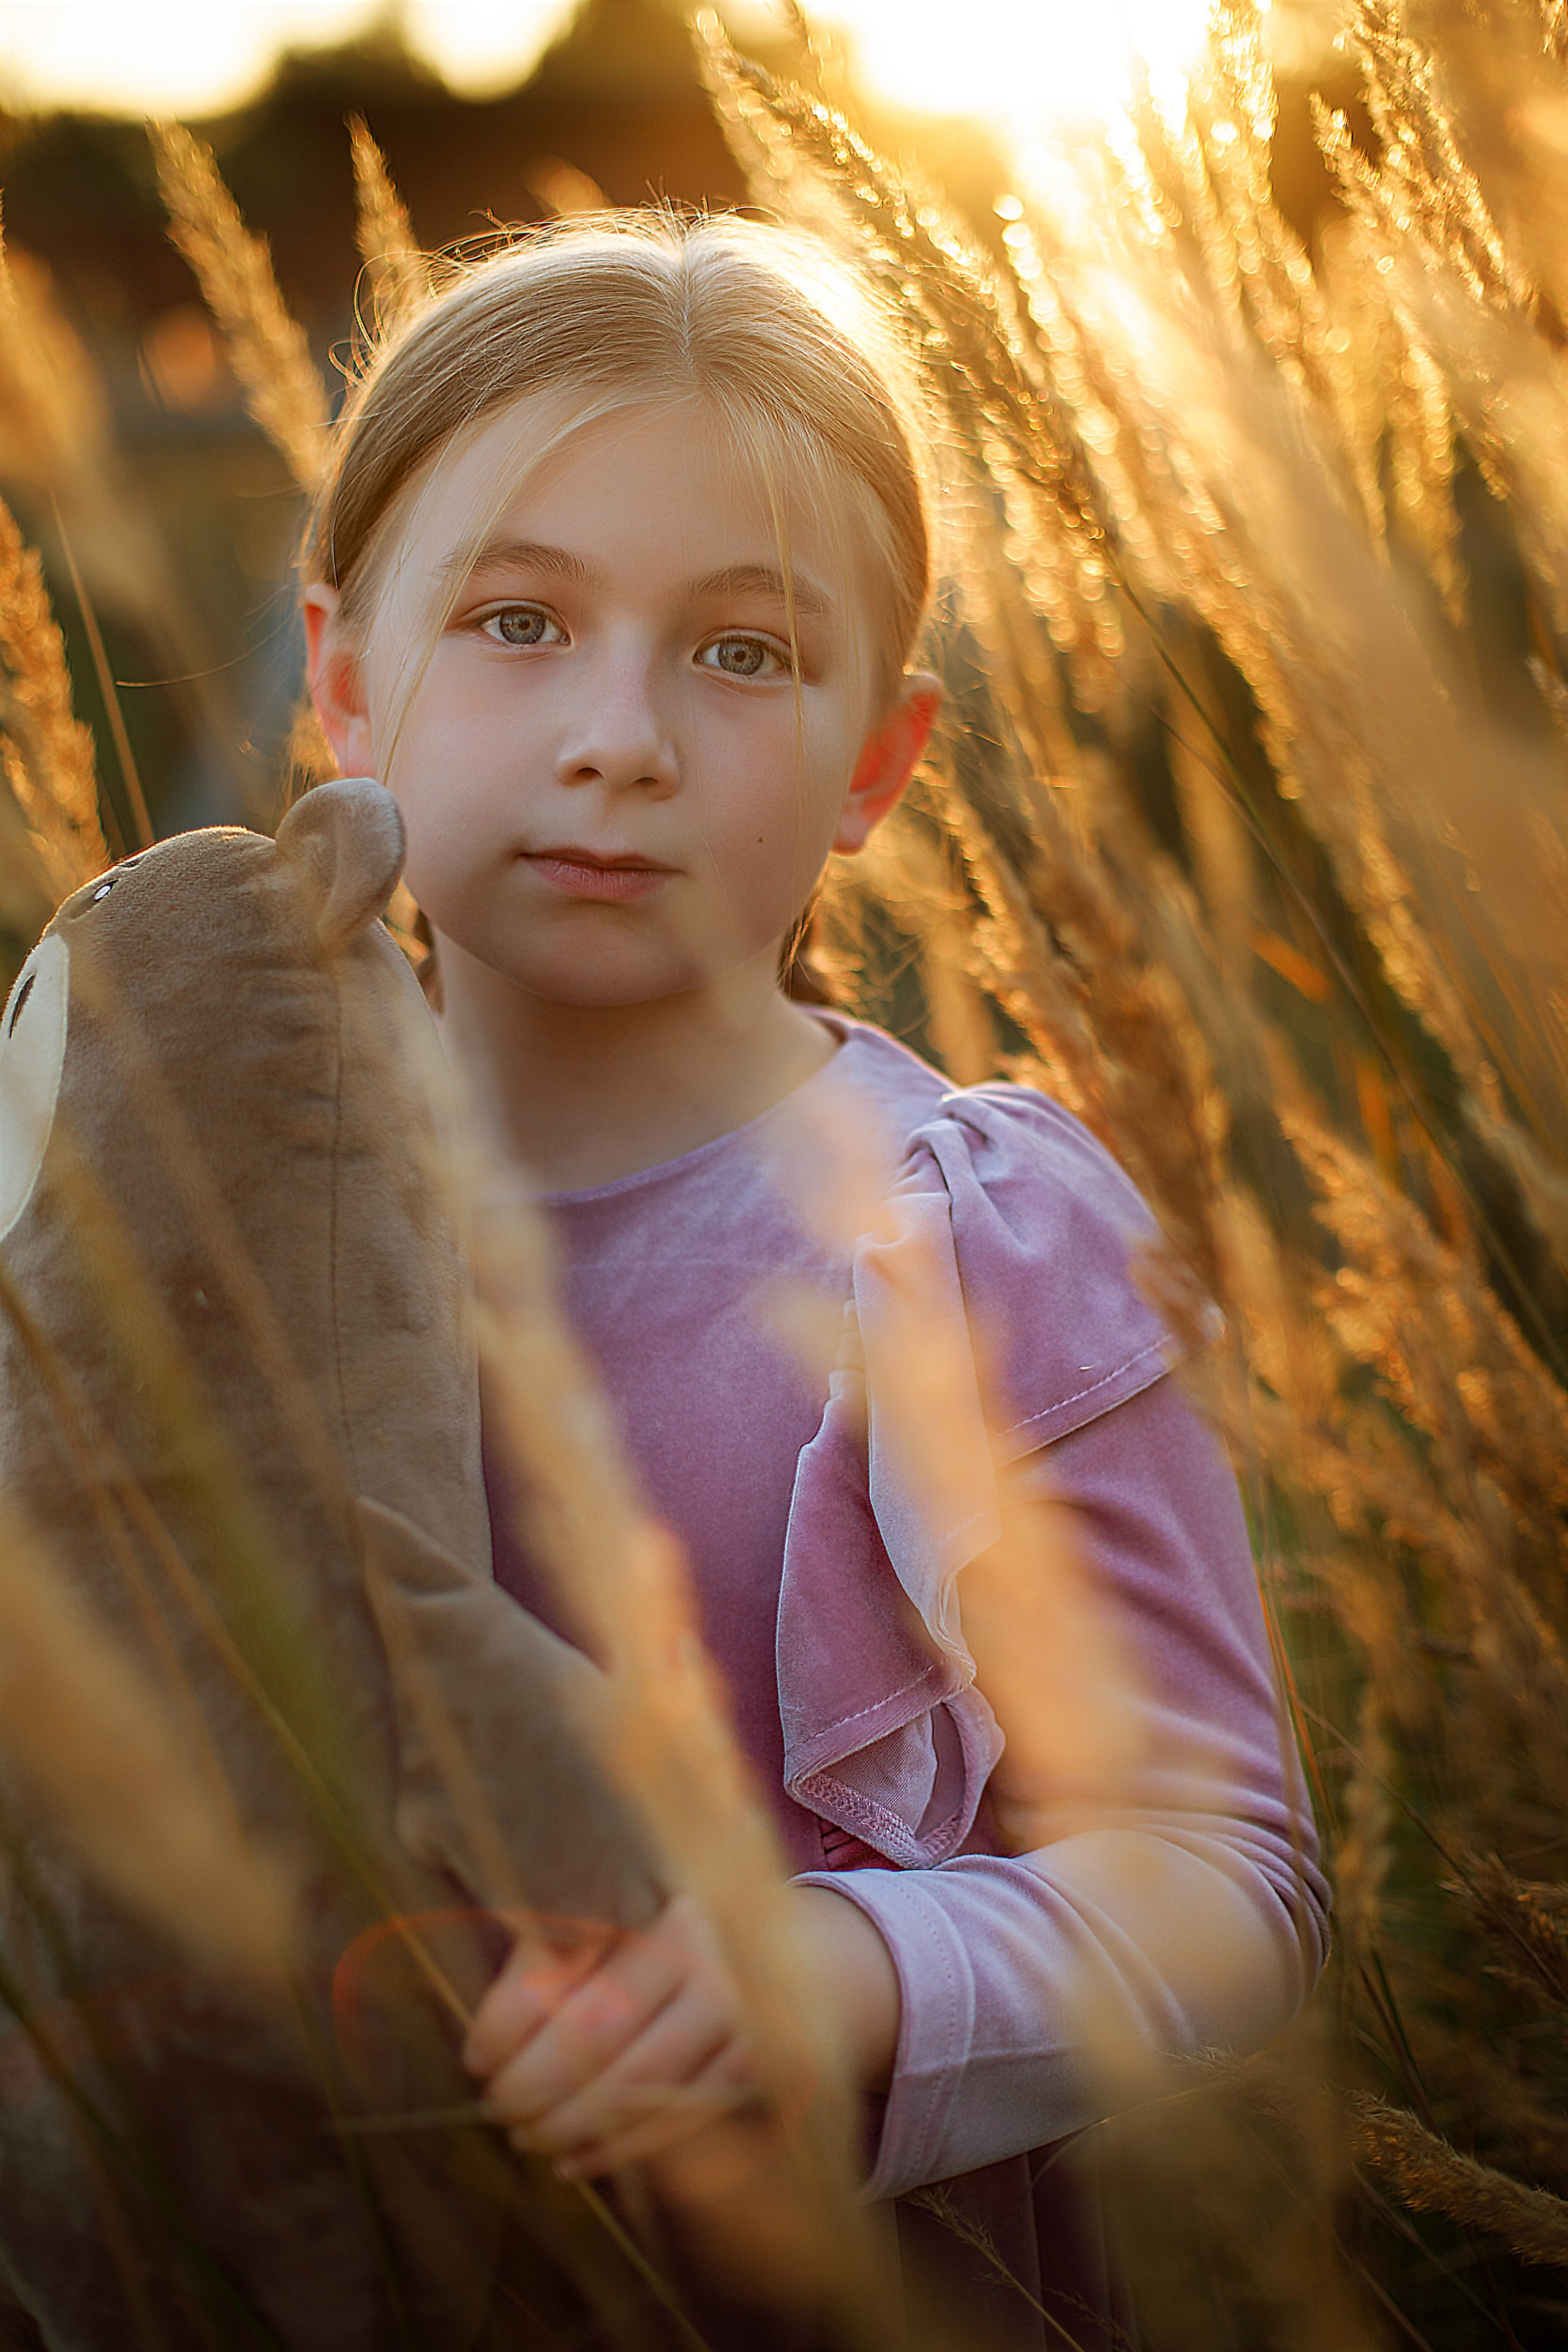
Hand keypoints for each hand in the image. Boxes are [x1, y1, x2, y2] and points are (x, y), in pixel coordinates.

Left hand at [462, 1896, 757, 2178]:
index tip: (476, 2060)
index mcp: (641, 1892)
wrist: (775, 1947)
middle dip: (532, 2084)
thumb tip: (482, 2050)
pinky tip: (573, 2161)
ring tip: (527, 2138)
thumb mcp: (606, 1929)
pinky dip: (619, 2149)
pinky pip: (677, 2116)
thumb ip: (547, 1967)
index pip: (559, 1961)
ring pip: (638, 2082)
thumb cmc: (661, 1941)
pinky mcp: (756, 2055)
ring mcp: (733, 1998)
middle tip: (496, 2109)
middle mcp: (693, 1939)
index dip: (506, 2021)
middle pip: (597, 2027)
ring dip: (569, 2124)